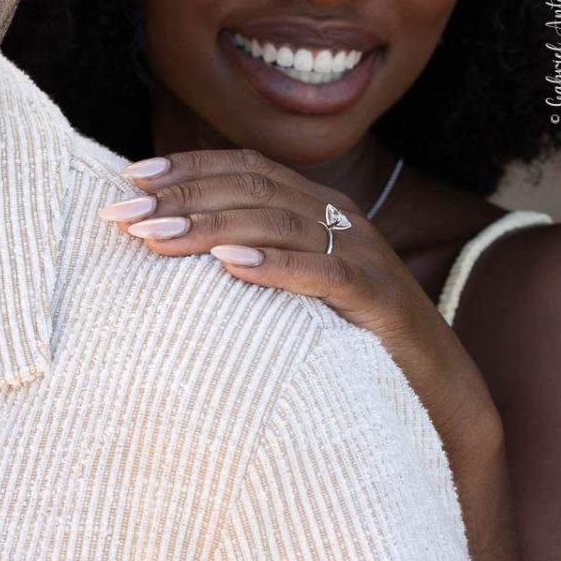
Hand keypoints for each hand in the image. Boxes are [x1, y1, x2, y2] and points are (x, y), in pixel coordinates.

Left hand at [101, 148, 538, 560]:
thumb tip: (168, 246)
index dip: (188, 167)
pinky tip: (230, 265)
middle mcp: (339, 218)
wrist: (438, 393)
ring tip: (155, 238)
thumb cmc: (350, 339)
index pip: (246, 167)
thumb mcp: (294, 289)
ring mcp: (363, 254)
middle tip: (122, 213)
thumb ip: (250, 256)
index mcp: (317, 206)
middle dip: (182, 196)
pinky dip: (276, 264)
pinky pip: (325, 274)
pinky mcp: (381, 299)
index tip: (129, 177)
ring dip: (211, 226)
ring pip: (279, 223)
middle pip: (253, 188)